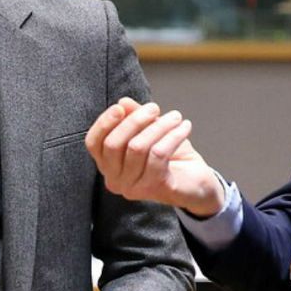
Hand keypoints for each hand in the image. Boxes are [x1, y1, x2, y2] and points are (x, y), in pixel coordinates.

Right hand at [85, 97, 223, 215]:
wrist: (197, 183)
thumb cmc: (169, 156)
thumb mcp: (149, 131)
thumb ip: (133, 117)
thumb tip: (123, 102)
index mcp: (108, 165)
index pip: (94, 143)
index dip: (104, 123)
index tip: (120, 107)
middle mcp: (115, 180)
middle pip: (113, 144)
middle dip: (134, 120)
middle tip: (154, 108)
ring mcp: (133, 187)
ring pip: (138, 147)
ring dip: (159, 126)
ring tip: (175, 116)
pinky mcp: (154, 188)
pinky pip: (158, 154)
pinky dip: (173, 136)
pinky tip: (185, 127)